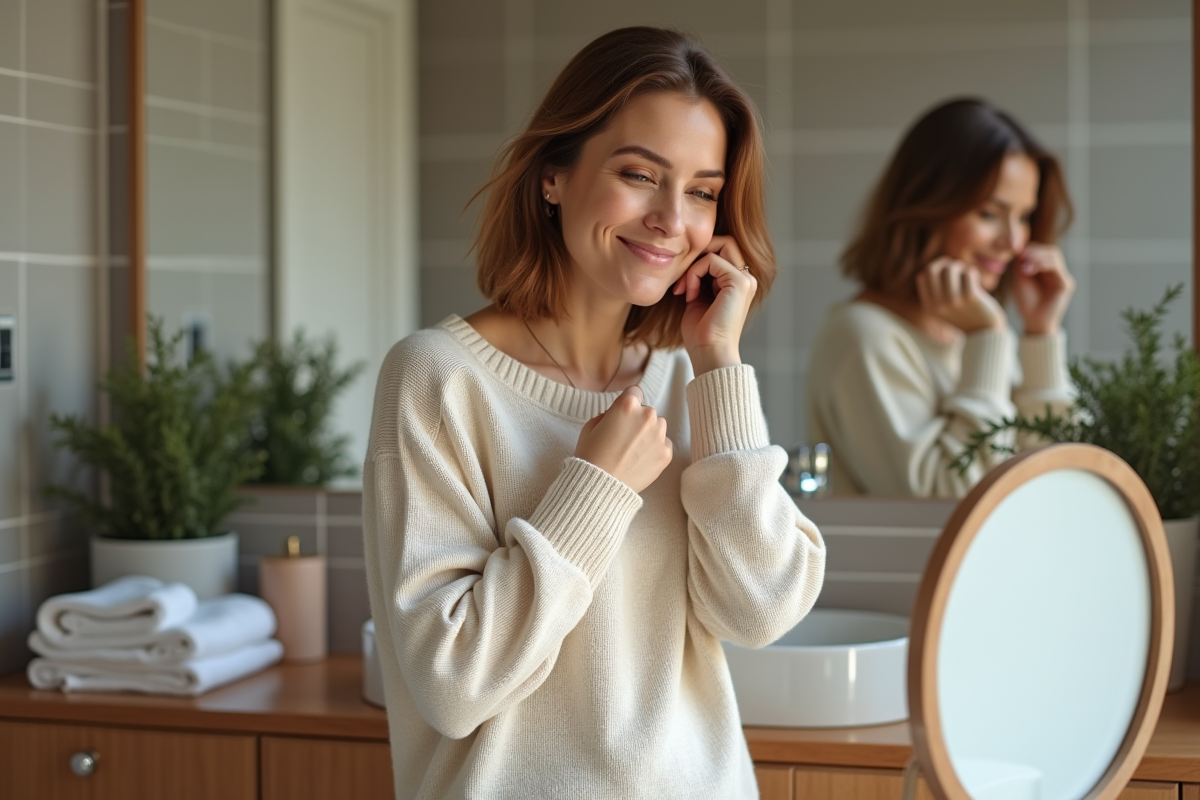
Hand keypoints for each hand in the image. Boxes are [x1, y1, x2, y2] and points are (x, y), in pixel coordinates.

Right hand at [574, 386, 672, 492]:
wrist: (600, 485)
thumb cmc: (591, 456)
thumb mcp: (590, 427)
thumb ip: (607, 415)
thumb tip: (615, 417)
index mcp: (627, 405)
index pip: (634, 392)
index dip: (627, 403)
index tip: (624, 414)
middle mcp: (647, 416)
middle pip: (647, 411)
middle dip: (638, 421)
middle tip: (624, 438)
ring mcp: (659, 435)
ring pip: (658, 427)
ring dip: (649, 434)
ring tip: (632, 451)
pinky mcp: (666, 453)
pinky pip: (664, 444)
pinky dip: (654, 450)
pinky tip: (639, 460)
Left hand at [671, 235, 754, 374]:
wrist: (708, 353)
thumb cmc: (701, 333)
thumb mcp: (698, 298)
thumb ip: (699, 277)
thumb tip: (688, 258)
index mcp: (739, 283)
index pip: (722, 250)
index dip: (698, 260)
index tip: (682, 285)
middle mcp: (747, 279)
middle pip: (724, 242)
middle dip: (698, 255)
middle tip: (681, 281)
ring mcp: (746, 280)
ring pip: (719, 246)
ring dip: (694, 265)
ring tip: (684, 289)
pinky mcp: (739, 282)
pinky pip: (711, 261)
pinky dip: (694, 274)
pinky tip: (689, 295)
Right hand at [916, 257, 1006, 333]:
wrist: (984, 334)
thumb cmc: (965, 316)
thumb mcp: (943, 308)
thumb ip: (936, 291)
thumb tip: (936, 264)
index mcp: (929, 306)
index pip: (923, 275)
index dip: (934, 267)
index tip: (945, 268)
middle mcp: (938, 304)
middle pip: (932, 269)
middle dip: (945, 264)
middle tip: (956, 267)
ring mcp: (954, 301)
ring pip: (951, 268)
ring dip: (960, 267)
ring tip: (967, 273)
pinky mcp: (970, 297)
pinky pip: (968, 273)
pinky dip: (972, 273)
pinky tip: (975, 279)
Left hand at [1013, 244, 1074, 335]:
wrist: (1033, 321)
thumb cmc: (1026, 302)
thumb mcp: (1021, 279)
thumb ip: (1022, 264)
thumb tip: (1022, 248)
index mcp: (1047, 270)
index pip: (1044, 251)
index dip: (1032, 248)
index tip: (1019, 253)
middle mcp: (1057, 273)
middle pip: (1051, 251)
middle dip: (1036, 251)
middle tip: (1023, 257)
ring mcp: (1063, 278)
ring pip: (1055, 257)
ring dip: (1038, 257)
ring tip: (1026, 267)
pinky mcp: (1066, 285)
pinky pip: (1057, 269)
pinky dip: (1044, 265)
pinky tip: (1031, 270)